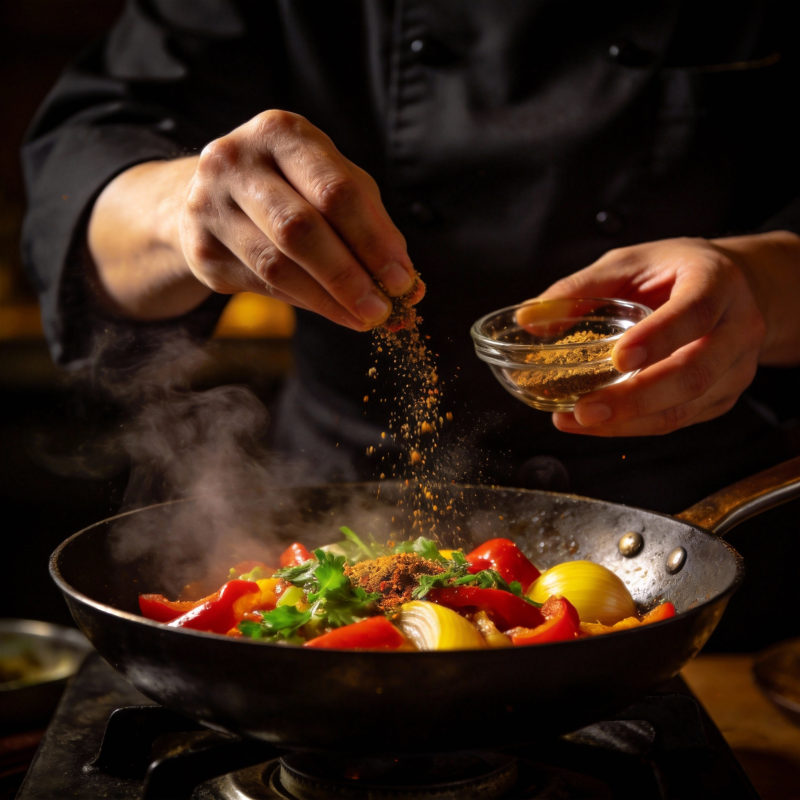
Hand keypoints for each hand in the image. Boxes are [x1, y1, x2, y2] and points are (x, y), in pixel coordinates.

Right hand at [180, 110, 419, 328]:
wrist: (214, 196)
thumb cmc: (292, 187)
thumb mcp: (334, 184)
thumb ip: (373, 226)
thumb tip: (409, 287)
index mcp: (280, 132)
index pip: (335, 191)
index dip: (373, 241)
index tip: (402, 280)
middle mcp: (236, 160)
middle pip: (301, 229)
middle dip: (349, 276)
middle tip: (382, 310)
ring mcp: (209, 204)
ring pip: (277, 265)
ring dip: (328, 299)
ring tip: (364, 318)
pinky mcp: (201, 248)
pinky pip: (261, 284)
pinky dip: (305, 303)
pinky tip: (334, 312)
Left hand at [536, 236, 768, 436]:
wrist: (736, 289)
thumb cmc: (676, 272)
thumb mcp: (630, 263)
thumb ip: (580, 288)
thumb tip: (528, 317)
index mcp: (717, 282)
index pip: (695, 313)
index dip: (658, 338)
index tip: (619, 357)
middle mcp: (737, 328)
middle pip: (694, 373)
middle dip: (636, 397)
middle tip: (585, 408)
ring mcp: (735, 369)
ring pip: (686, 406)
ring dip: (629, 421)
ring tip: (576, 419)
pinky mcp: (722, 397)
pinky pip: (679, 420)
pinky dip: (634, 426)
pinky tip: (596, 423)